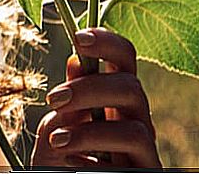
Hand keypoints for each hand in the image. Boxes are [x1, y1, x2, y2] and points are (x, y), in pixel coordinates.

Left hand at [31, 28, 162, 168]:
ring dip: (90, 133)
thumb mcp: (54, 132)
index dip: (108, 43)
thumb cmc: (61, 165)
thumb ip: (68, 103)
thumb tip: (78, 61)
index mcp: (113, 100)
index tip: (78, 38)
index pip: (125, 60)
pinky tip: (71, 168)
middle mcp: (135, 121)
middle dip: (91, 89)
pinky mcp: (144, 173)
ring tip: (56, 141)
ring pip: (138, 130)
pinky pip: (130, 165)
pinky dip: (96, 163)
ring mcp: (143, 152)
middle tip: (54, 99)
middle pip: (132, 88)